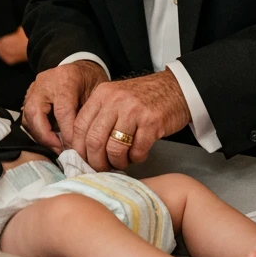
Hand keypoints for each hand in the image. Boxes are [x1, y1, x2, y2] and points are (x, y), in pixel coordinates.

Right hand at [22, 60, 107, 151]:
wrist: (81, 67)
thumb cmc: (91, 81)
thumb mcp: (97, 93)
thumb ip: (88, 114)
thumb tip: (81, 142)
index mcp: (65, 79)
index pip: (62, 110)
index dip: (67, 133)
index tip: (74, 150)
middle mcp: (45, 82)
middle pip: (35, 112)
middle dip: (46, 136)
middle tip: (60, 151)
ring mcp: (34, 88)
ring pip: (27, 116)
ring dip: (40, 136)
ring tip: (56, 147)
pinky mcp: (29, 95)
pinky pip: (27, 117)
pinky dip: (37, 131)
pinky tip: (50, 139)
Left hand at [70, 69, 191, 170]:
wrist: (176, 88)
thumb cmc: (144, 98)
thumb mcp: (115, 98)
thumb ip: (99, 117)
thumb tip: (83, 149)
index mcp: (102, 94)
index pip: (79, 127)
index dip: (79, 149)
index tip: (84, 161)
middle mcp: (115, 100)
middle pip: (94, 140)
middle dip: (96, 162)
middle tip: (102, 168)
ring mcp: (134, 110)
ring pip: (114, 149)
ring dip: (117, 162)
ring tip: (123, 161)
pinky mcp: (152, 122)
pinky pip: (137, 151)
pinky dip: (136, 158)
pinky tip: (138, 154)